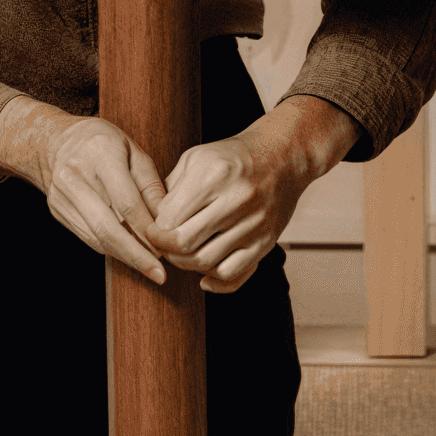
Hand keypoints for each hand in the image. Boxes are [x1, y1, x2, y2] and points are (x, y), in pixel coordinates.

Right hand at [0, 96, 170, 283]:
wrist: (55, 142)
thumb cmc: (104, 144)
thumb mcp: (134, 152)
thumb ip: (151, 186)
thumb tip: (167, 222)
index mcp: (100, 154)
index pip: (126, 201)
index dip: (147, 229)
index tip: (166, 248)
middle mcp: (76, 176)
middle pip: (107, 226)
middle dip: (135, 255)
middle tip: (158, 274)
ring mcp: (62, 195)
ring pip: (97, 236)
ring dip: (125, 256)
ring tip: (149, 268)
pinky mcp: (57, 210)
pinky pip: (88, 236)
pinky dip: (110, 248)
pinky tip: (129, 255)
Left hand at [150, 96, 356, 293]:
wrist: (284, 156)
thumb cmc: (235, 157)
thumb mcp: (196, 158)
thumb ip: (171, 189)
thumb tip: (151, 222)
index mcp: (214, 174)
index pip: (170, 219)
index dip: (154, 230)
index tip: (152, 229)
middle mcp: (236, 199)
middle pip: (184, 244)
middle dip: (165, 249)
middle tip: (162, 244)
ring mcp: (253, 223)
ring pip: (206, 263)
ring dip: (186, 264)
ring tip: (182, 253)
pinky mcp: (266, 242)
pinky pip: (233, 274)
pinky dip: (214, 280)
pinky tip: (205, 272)